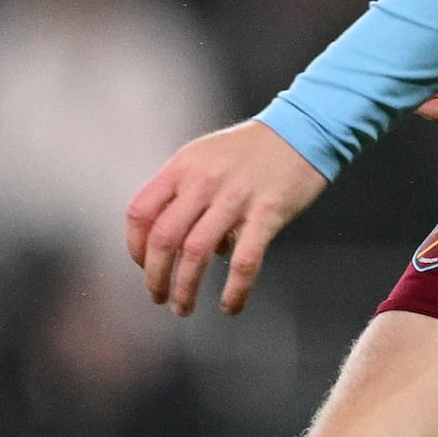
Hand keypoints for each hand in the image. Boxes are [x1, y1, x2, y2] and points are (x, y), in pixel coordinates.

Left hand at [125, 118, 329, 315]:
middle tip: (159, 297)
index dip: (135, 246)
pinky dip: (234, 290)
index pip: (141, 213)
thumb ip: (183, 192)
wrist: (302, 129)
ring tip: (184, 307)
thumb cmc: (251, 148)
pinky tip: (230, 305)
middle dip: (155, 277)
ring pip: (196, 254)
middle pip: (163, 239)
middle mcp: (204, 181)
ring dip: (185, 289)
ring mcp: (235, 197)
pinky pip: (244, 261)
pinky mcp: (268, 213)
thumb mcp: (205, 157)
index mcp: (183, 167)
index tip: (144, 265)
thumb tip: (178, 242)